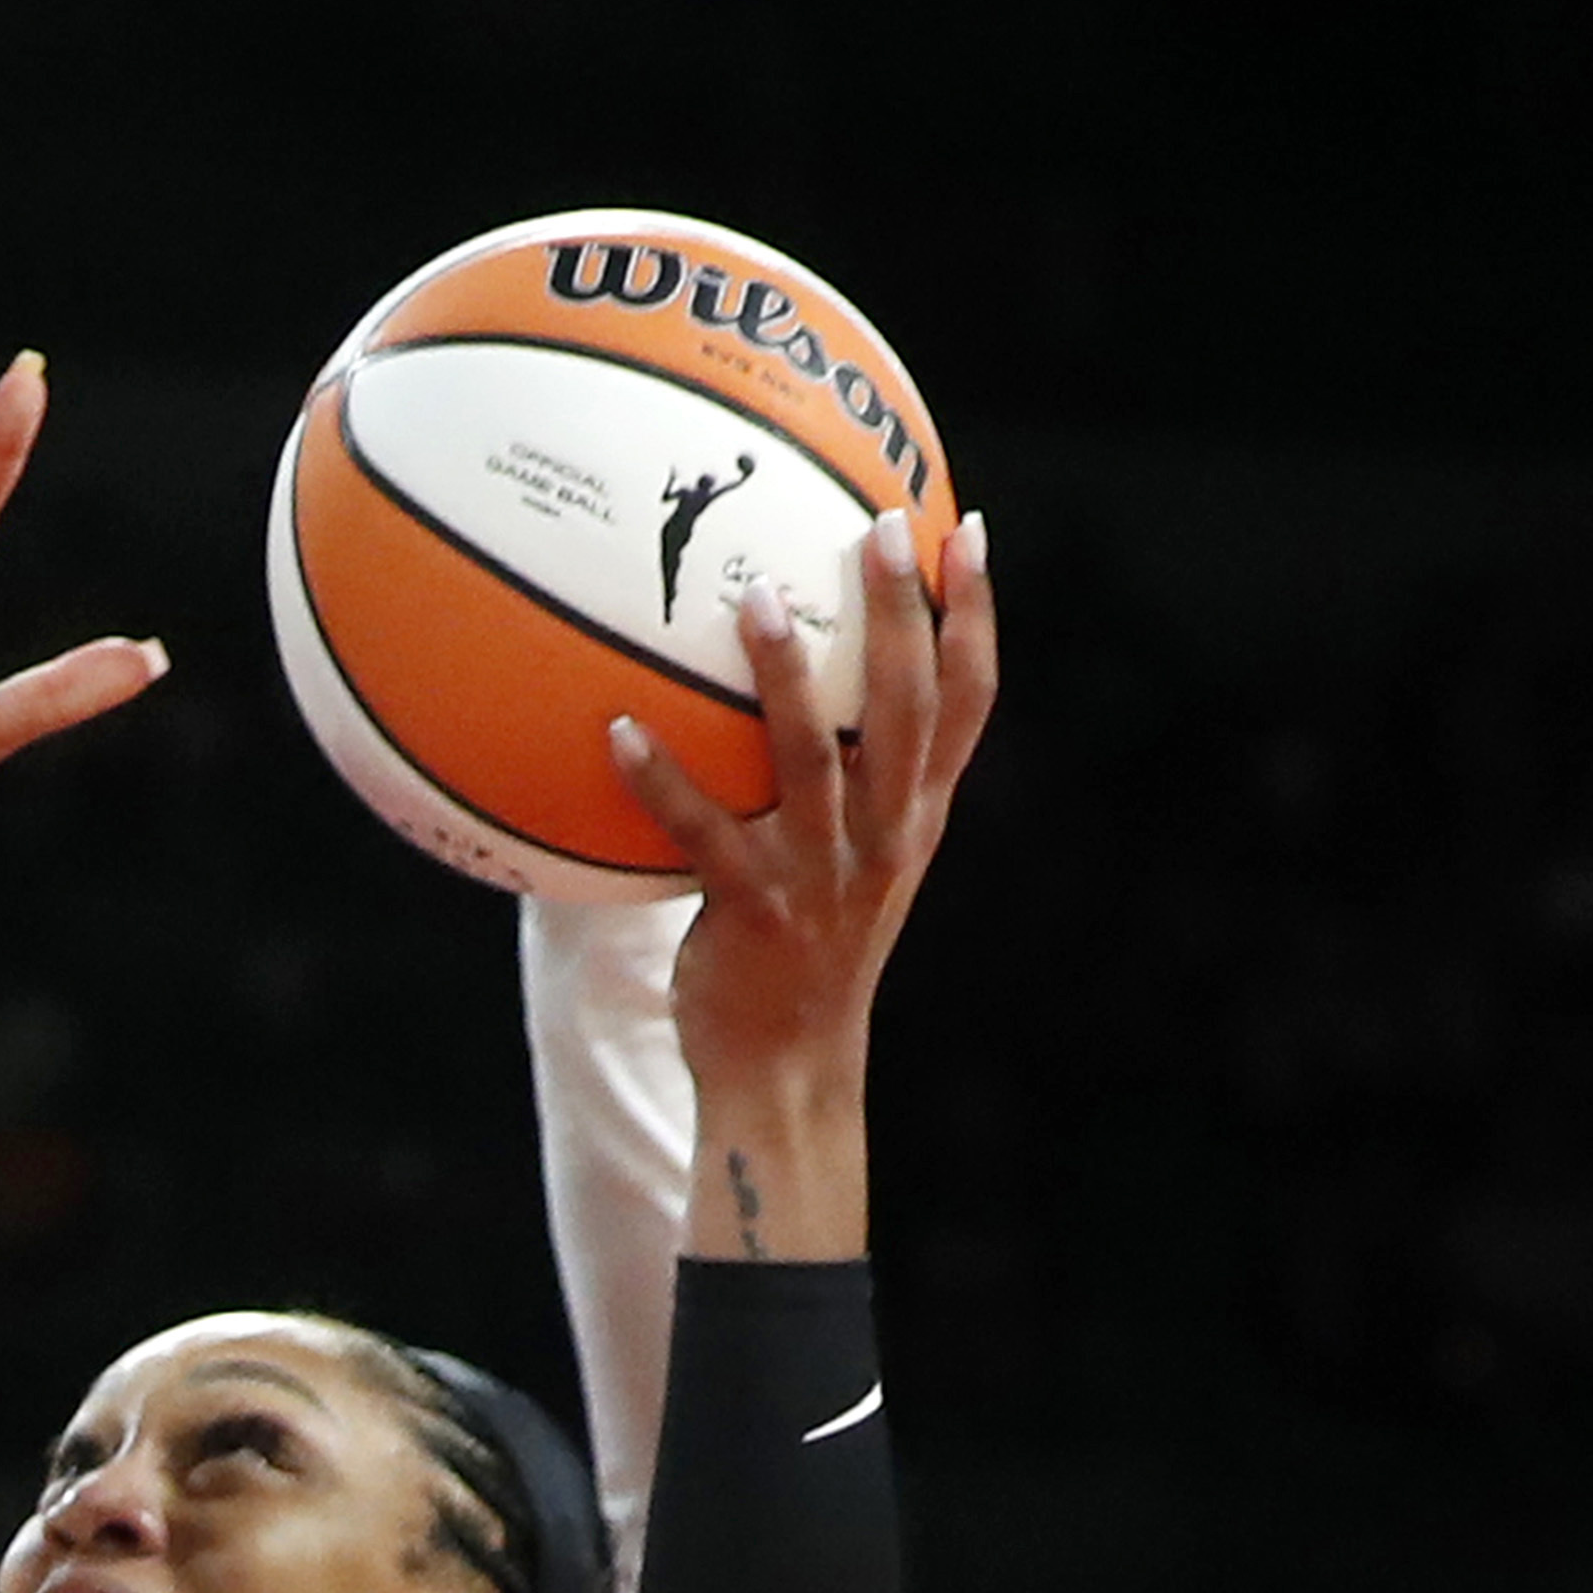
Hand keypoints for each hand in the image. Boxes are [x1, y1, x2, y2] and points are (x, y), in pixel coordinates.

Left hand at [609, 509, 999, 1119]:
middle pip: (908, 708)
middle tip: (879, 526)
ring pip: (811, 760)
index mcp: (915, 816)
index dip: (975, 616)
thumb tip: (808, 681)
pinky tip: (617, 730)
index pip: (968, 703)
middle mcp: (882, 836)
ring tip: (753, 599)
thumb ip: (858, 783)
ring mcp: (820, 874)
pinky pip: (702, 833)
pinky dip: (661, 780)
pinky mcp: (752, 911)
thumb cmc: (812, 950)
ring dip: (782, 678)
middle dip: (901, 613)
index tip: (968, 533)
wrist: (789, 1067)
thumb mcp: (860, 863)